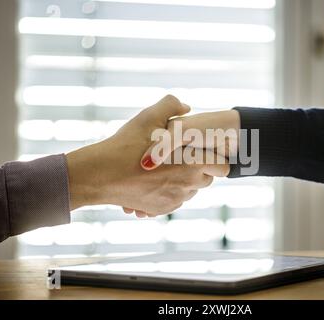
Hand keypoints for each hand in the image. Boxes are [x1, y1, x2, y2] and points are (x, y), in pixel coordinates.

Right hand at [65, 95, 229, 216]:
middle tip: (179, 157)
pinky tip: (151, 181)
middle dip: (198, 169)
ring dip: (182, 181)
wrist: (100, 175)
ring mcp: (175, 201)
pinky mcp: (161, 210)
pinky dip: (167, 192)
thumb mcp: (149, 116)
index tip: (201, 152)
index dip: (214, 158)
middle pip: (206, 179)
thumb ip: (172, 106)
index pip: (223, 167)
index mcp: (193, 163)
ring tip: (162, 168)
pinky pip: (173, 201)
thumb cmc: (126, 145)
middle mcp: (188, 185)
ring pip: (189, 191)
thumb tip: (187, 107)